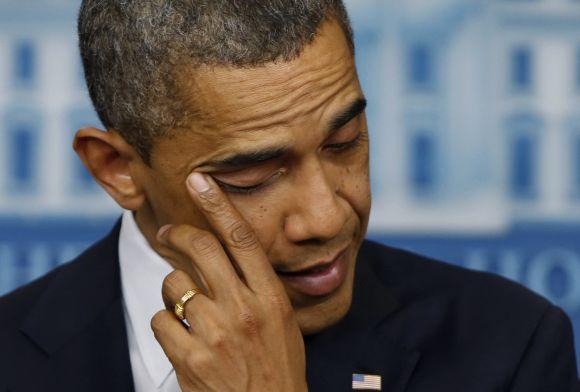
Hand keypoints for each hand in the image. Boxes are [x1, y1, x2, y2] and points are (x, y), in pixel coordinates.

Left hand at [150, 172, 306, 391]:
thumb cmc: (278, 368)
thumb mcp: (283, 323)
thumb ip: (260, 288)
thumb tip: (229, 257)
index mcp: (271, 298)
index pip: (242, 238)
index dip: (218, 204)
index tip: (200, 181)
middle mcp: (244, 310)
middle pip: (202, 249)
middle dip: (179, 234)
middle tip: (168, 233)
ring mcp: (216, 334)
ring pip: (175, 284)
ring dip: (173, 289)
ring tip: (184, 306)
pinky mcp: (190, 358)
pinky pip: (161, 320)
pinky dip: (165, 322)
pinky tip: (180, 335)